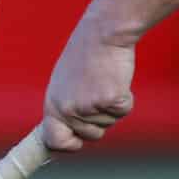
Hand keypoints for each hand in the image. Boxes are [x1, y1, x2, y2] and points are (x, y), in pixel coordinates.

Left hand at [42, 14, 135, 151]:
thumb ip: (65, 108)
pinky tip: (116, 79)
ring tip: (104, 80)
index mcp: (53, 105)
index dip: (68, 145)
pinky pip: (124, 112)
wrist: (103, 33)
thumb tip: (67, 135)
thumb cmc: (86, 55)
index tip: (76, 143)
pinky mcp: (110, 100)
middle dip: (99, 119)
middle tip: (97, 90)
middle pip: (91, 135)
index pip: (54, 140)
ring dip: (111, 106)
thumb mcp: (65, 84)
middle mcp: (68, 109)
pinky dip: (126, 99)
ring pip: (109, 123)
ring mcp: (89, 106)